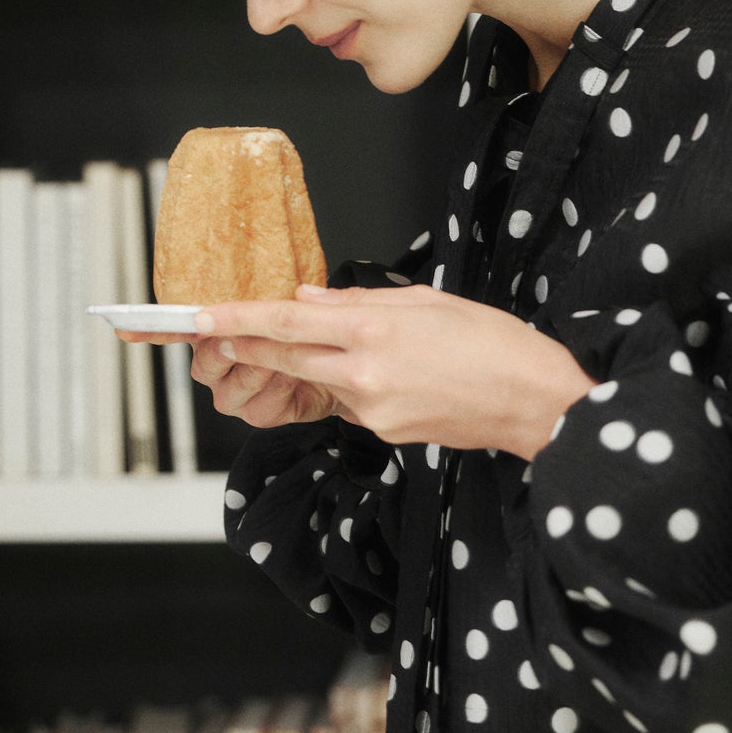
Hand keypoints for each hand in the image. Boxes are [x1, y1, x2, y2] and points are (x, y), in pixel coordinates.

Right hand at [114, 316, 342, 429]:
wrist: (349, 361)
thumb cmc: (319, 327)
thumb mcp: (303, 304)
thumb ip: (284, 299)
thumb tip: (291, 293)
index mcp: (221, 327)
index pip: (177, 326)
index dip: (148, 327)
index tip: (123, 325)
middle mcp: (221, 360)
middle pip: (204, 361)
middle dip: (234, 351)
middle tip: (261, 340)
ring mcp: (237, 389)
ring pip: (229, 389)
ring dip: (262, 373)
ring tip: (291, 361)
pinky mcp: (260, 412)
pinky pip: (257, 411)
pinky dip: (279, 395)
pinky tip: (296, 381)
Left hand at [185, 283, 598, 457]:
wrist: (531, 400)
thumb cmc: (491, 341)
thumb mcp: (425, 300)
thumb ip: (359, 301)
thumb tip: (310, 299)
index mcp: (373, 329)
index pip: (287, 321)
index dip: (237, 319)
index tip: (200, 315)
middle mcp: (363, 372)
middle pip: (286, 356)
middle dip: (246, 345)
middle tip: (210, 333)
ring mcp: (372, 408)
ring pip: (323, 379)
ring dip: (324, 362)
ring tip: (386, 349)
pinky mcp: (384, 433)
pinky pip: (353, 402)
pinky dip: (358, 385)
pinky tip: (402, 375)